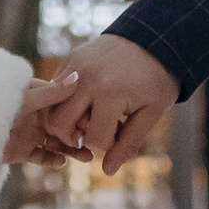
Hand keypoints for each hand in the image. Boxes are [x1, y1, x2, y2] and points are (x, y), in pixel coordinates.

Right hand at [26, 34, 181, 176]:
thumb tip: (107, 171)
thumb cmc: (156, 79)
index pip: (94, 139)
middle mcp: (85, 80)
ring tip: (89, 118)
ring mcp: (74, 67)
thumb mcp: (151, 113)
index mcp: (109, 94)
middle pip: (60, 124)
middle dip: (76, 137)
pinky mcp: (70, 59)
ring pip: (51, 108)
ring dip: (66, 120)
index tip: (120, 132)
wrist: (152, 38)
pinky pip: (55, 89)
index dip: (107, 145)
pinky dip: (65, 102)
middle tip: (95, 132)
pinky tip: (87, 102)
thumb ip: (129, 143)